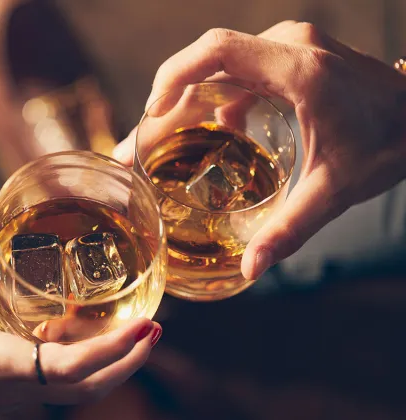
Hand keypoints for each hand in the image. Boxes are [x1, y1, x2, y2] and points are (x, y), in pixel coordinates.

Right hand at [0, 196, 160, 419]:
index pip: (73, 367)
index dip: (117, 349)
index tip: (150, 326)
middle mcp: (12, 389)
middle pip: (89, 389)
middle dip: (130, 362)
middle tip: (155, 329)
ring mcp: (8, 400)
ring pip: (75, 393)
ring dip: (109, 366)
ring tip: (129, 332)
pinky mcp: (0, 399)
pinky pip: (52, 388)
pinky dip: (76, 367)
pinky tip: (68, 335)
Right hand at [114, 21, 405, 278]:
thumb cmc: (388, 143)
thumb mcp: (337, 190)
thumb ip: (291, 228)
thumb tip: (251, 268)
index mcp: (298, 70)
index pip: (216, 51)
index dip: (172, 75)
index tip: (150, 113)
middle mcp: (288, 46)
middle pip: (206, 62)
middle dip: (166, 102)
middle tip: (141, 147)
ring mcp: (288, 48)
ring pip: (217, 66)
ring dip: (185, 100)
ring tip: (161, 143)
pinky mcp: (287, 59)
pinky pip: (235, 71)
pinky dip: (212, 99)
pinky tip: (211, 133)